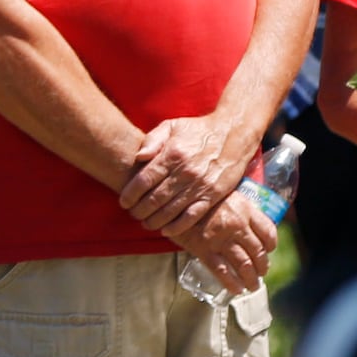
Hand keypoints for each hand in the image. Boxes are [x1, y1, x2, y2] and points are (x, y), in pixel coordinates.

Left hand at [119, 116, 250, 235]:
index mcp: (172, 154)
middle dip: (139, 211)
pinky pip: (192, 217)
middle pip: (155, 199)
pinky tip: (166, 230)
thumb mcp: (172, 126)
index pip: (144, 180)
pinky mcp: (212, 196)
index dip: (130, 195)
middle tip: (132, 214)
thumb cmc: (197, 130)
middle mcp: (185, 172)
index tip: (123, 202)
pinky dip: (177, 227)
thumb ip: (152, 140)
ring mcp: (199, 185)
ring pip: (171, 211)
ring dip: (154, 221)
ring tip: (145, 223)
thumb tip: (138, 158)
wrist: (232, 134)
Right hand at [168, 189, 277, 295]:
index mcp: (245, 209)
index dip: (271, 245)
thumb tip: (250, 223)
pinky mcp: (205, 250)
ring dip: (251, 279)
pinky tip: (237, 289)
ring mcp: (221, 239)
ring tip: (252, 285)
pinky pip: (223, 272)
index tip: (269, 250)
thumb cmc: (202, 198)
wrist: (174, 200)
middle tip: (261, 272)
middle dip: (263, 267)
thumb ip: (240, 208)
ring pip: (244, 265)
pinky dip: (232, 284)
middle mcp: (237, 224)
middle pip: (258, 252)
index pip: (268, 232)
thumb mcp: (226, 194)